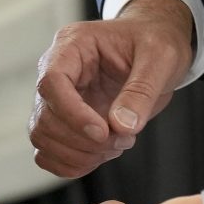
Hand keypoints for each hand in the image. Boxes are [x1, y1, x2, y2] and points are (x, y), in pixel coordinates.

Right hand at [31, 0, 196, 177]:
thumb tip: (120, 125)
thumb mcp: (160, 57)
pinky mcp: (66, 120)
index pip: (52, 82)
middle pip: (44, 117)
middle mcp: (58, 71)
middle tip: (123, 139)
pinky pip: (50, 152)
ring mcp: (59, 98)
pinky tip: (103, 154)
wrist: (156, 45)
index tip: (103, 132)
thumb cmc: (155, 40)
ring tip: (118, 144)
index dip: (73, 114)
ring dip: (80, 154)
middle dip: (83, 139)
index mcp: (73, 45)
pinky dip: (74, 163)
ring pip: (43, 138)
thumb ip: (141, 90)